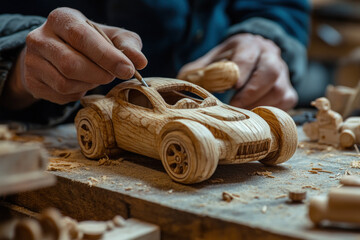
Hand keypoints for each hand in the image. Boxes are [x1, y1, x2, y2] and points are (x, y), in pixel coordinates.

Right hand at [2, 7, 146, 108]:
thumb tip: (141, 62)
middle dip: (99, 74)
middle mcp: (40, 37)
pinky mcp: (32, 81)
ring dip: (89, 85)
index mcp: (62, 19)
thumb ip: (127, 46)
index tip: (127, 70)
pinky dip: (78, 93)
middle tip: (112, 76)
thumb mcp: (111, 37)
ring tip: (95, 76)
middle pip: (71, 64)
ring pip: (65, 83)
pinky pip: (60, 95)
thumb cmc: (91, 43)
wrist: (58, 53)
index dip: (106, 56)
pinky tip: (81, 84)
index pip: (82, 37)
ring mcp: (32, 60)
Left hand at [178, 33, 297, 110]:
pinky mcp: (288, 91)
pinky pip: (284, 104)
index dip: (241, 70)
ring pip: (279, 90)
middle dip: (251, 92)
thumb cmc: (228, 63)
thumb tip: (183, 85)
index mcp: (248, 45)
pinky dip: (268, 113)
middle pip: (270, 71)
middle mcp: (270, 56)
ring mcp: (283, 74)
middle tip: (234, 107)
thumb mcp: (211, 61)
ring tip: (240, 116)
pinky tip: (253, 118)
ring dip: (258, 106)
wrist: (252, 59)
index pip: (248, 55)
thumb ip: (198, 72)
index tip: (232, 85)